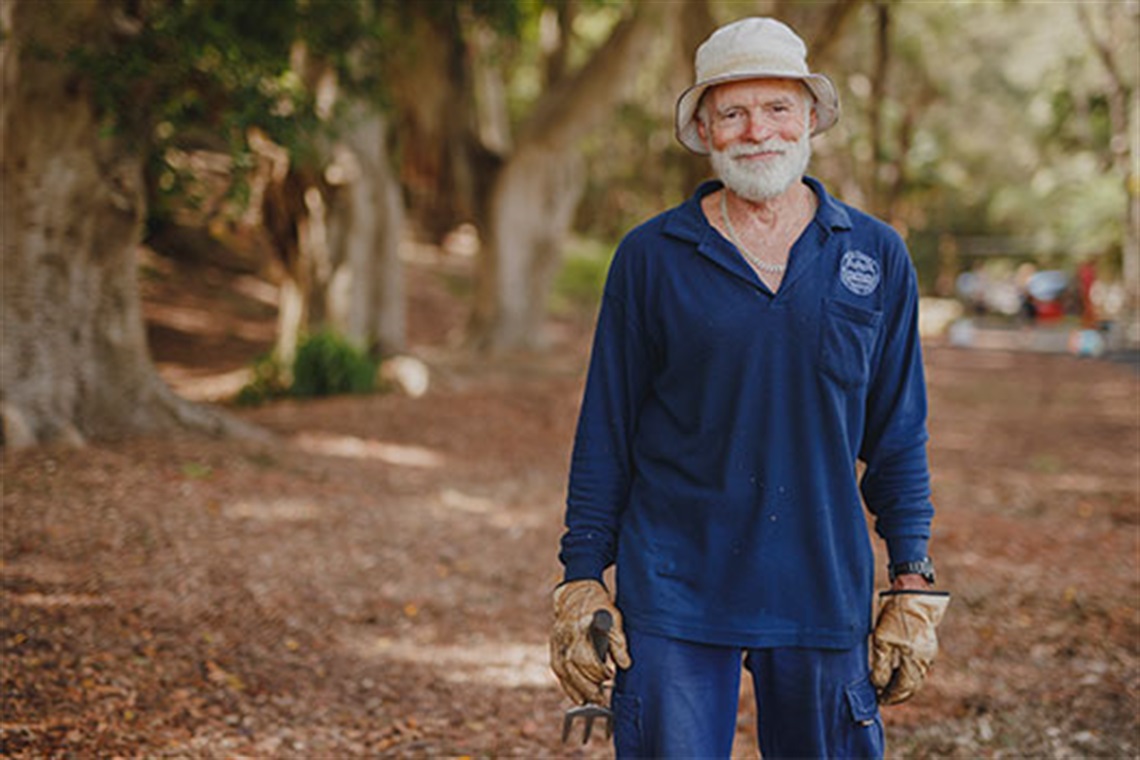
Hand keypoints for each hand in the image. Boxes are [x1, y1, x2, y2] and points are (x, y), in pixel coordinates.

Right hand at [549, 579, 631, 704]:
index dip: (599, 671)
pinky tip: (576, 695)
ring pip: (562, 671)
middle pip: (572, 669)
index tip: (611, 676)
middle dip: (587, 687)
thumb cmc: (598, 604)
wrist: (576, 590)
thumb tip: (625, 665)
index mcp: (579, 629)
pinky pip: (557, 669)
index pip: (586, 658)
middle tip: (601, 699)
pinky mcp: (554, 646)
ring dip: (575, 689)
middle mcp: (564, 637)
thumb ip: (619, 643)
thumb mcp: (614, 618)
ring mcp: (556, 642)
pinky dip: (566, 684)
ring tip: (588, 701)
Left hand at [870, 590, 949, 704]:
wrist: (912, 593)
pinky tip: (895, 670)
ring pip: (915, 677)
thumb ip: (881, 666)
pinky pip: (918, 666)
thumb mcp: (881, 641)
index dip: (891, 696)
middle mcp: (925, 660)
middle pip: (912, 685)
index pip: (904, 688)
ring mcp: (929, 653)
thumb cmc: (895, 615)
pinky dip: (907, 672)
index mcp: (915, 661)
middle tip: (881, 696)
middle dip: (896, 693)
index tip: (879, 700)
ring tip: (886, 685)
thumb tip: (878, 684)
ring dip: (901, 683)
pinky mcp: (928, 645)